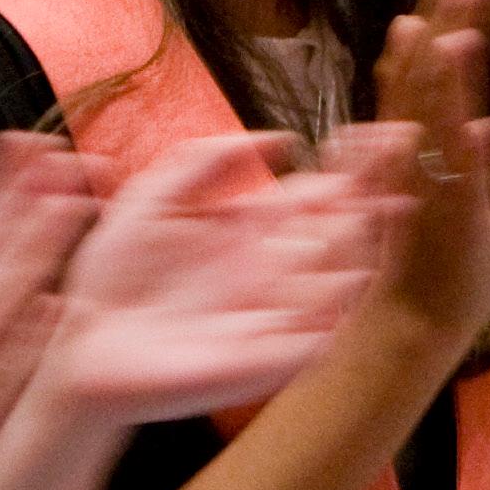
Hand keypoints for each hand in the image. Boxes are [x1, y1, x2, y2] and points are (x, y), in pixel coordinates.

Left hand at [39, 132, 407, 430]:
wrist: (82, 350)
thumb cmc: (113, 274)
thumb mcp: (154, 196)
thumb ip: (208, 159)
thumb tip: (283, 138)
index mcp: (255, 226)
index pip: (320, 189)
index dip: (352, 162)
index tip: (385, 131)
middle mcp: (277, 266)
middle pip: (343, 224)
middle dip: (375, 190)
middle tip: (407, 157)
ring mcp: (280, 311)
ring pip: (342, 272)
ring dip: (368, 238)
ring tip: (397, 200)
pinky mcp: (272, 357)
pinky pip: (321, 329)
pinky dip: (342, 303)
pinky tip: (357, 269)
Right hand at [368, 0, 489, 350]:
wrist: (410, 329)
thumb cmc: (434, 270)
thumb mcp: (456, 203)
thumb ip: (465, 160)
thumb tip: (487, 121)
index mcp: (416, 151)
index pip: (421, 78)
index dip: (435, 28)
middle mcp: (415, 154)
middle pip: (422, 74)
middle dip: (441, 19)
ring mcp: (429, 174)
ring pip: (431, 97)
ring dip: (446, 42)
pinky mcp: (449, 200)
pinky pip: (452, 144)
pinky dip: (458, 104)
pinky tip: (470, 63)